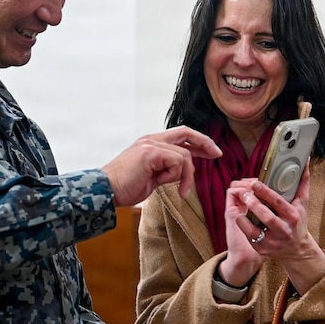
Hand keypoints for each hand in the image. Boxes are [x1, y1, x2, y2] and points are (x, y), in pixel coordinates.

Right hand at [103, 126, 220, 206]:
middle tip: (217, 154)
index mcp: (151, 143)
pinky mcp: (151, 152)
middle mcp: (152, 139)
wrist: (107, 190)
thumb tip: (182, 172)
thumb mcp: (152, 176)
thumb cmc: (126, 187)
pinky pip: (177, 162)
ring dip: (187, 175)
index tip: (212, 152)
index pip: (180, 135)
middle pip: (186, 132)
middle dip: (205, 143)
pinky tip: (166, 185)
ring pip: (184, 155)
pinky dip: (177, 176)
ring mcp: (151, 144)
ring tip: (181, 190)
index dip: (199, 142)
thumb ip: (166, 169)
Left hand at [225, 164, 324, 292]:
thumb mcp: (303, 203)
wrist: (297, 249)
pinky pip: (249, 236)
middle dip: (254, 204)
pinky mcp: (262, 248)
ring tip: (240, 204)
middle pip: (267, 217)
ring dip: (245, 217)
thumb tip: (305, 160)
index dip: (266, 193)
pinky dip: (242, 226)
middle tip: (244, 193)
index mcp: (293, 216)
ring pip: (255, 230)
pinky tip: (240, 216)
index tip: (255, 183)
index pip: (279, 203)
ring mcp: (272, 241)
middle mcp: (284, 230)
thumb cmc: (298, 221)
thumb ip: (302, 182)